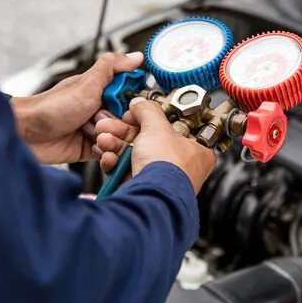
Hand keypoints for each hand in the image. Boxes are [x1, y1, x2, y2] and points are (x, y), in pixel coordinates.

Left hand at [10, 52, 142, 164]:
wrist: (26, 135)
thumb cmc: (51, 107)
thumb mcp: (86, 84)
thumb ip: (112, 67)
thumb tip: (136, 56)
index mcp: (101, 90)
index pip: (131, 96)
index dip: (132, 103)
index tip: (125, 106)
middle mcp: (99, 108)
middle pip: (127, 119)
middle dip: (117, 123)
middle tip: (100, 120)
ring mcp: (94, 129)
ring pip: (119, 136)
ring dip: (109, 137)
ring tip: (93, 135)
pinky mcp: (89, 148)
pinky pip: (108, 152)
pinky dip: (104, 151)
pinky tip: (94, 146)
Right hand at [94, 97, 216, 193]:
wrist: (151, 199)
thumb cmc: (167, 169)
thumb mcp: (157, 128)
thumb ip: (147, 111)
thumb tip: (140, 104)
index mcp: (196, 150)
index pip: (173, 127)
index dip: (152, 118)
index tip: (136, 112)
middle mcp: (181, 166)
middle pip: (149, 140)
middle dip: (123, 131)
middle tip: (110, 125)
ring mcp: (161, 179)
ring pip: (135, 155)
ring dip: (115, 145)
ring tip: (105, 139)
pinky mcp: (143, 189)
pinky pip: (128, 171)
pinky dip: (115, 163)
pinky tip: (108, 158)